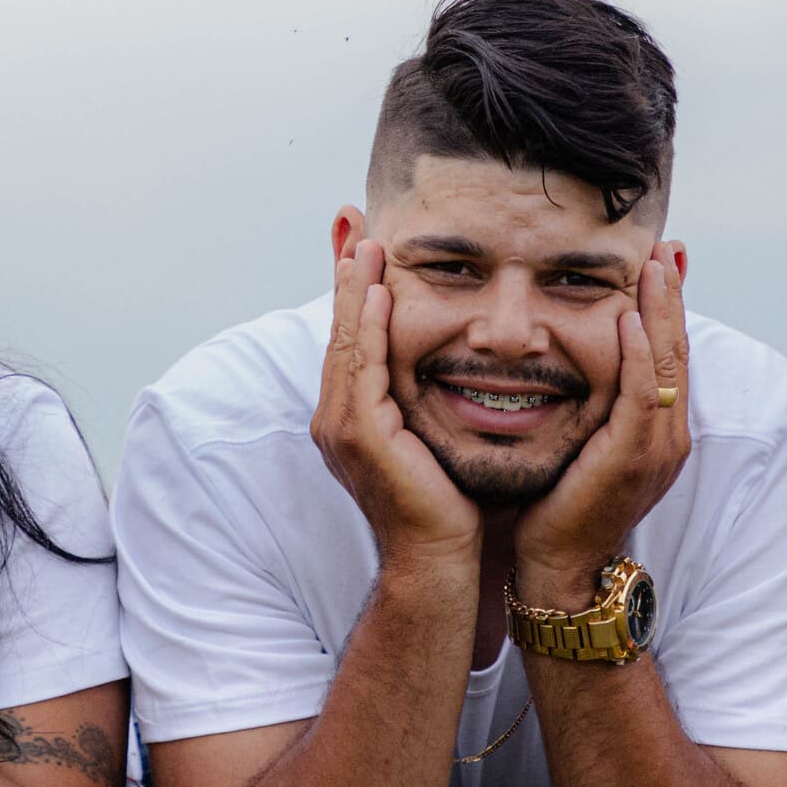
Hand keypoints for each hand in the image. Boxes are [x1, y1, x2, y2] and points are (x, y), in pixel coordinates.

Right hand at [310, 237, 479, 567]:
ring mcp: (342, 428)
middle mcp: (335, 419)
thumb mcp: (432, 440)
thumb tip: (451, 366)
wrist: (437, 561)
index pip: (352, 342)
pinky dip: (370, 327)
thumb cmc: (445, 508)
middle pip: (341, 332)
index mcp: (349, 420)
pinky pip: (363, 368)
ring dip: (356, 290)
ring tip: (367, 244)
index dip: (355, 294)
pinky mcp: (361, 434)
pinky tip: (381, 294)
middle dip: (347, 277)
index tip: (364, 248)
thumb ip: (426, 401)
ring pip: (348, 342)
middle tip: (355, 225)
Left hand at [511, 242, 691, 607]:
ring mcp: (656, 448)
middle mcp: (668, 436)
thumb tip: (575, 358)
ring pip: (666, 365)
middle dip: (672, 296)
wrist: (558, 568)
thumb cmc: (560, 506)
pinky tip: (629, 320)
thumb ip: (591, 403)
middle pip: (677, 350)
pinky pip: (642, 395)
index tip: (661, 261)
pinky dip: (638, 355)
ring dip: (661, 311)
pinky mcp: (632, 459)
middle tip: (666, 246)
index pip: (668, 356)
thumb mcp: (583, 443)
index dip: (667, 308)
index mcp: (658, 431)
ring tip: (655, 265)